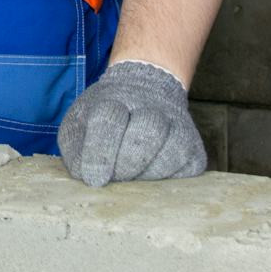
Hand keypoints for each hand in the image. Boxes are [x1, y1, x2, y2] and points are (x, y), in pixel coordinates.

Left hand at [57, 60, 207, 186]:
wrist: (145, 92)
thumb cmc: (105, 116)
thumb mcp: (80, 122)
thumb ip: (75, 148)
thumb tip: (88, 176)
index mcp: (114, 97)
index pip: (108, 120)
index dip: (100, 154)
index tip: (94, 178)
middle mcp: (151, 106)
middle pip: (145, 136)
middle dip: (126, 164)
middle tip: (115, 177)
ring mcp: (177, 125)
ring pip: (170, 152)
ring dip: (146, 172)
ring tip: (132, 175)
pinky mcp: (194, 148)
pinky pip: (186, 167)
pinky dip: (167, 177)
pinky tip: (152, 173)